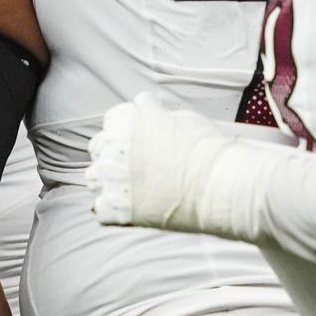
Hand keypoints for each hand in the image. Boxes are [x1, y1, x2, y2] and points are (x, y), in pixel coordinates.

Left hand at [88, 91, 265, 238]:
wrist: (221, 186)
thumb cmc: (208, 150)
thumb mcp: (183, 117)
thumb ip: (155, 113)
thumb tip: (146, 106)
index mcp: (127, 120)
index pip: (112, 121)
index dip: (126, 129)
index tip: (138, 140)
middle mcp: (113, 147)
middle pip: (99, 147)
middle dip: (113, 153)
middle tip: (136, 164)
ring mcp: (112, 179)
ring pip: (95, 177)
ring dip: (109, 179)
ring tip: (133, 186)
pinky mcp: (116, 209)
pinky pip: (100, 208)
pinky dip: (113, 208)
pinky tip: (132, 206)